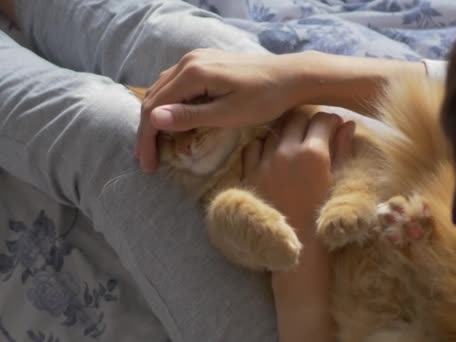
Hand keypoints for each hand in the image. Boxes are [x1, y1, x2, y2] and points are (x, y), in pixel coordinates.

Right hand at [137, 49, 297, 171]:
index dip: (148, 138)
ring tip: (158, 145)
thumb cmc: (265, 98)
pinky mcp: (207, 62)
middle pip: (155, 98)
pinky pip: (178, 84)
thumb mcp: (228, 114)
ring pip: (164, 90)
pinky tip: (175, 122)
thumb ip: (190, 116)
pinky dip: (172, 104)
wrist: (292, 76)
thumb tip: (153, 119)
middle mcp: (189, 61)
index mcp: (192, 73)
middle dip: (149, 131)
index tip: (148, 164)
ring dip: (158, 117)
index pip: (155, 107)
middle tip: (148, 160)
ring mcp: (197, 58)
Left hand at [242, 111, 354, 341]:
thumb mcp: (339, 182)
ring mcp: (265, 162)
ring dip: (285, 132)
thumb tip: (348, 124)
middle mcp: (287, 152)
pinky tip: (272, 156)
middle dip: (307, 122)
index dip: (330, 120)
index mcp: (314, 153)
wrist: (297, 247)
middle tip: (313, 133)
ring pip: (274, 130)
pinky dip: (263, 146)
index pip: (321, 119)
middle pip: (296, 119)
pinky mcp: (250, 173)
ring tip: (293, 145)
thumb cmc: (324, 216)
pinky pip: (253, 147)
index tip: (333, 126)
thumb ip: (342, 150)